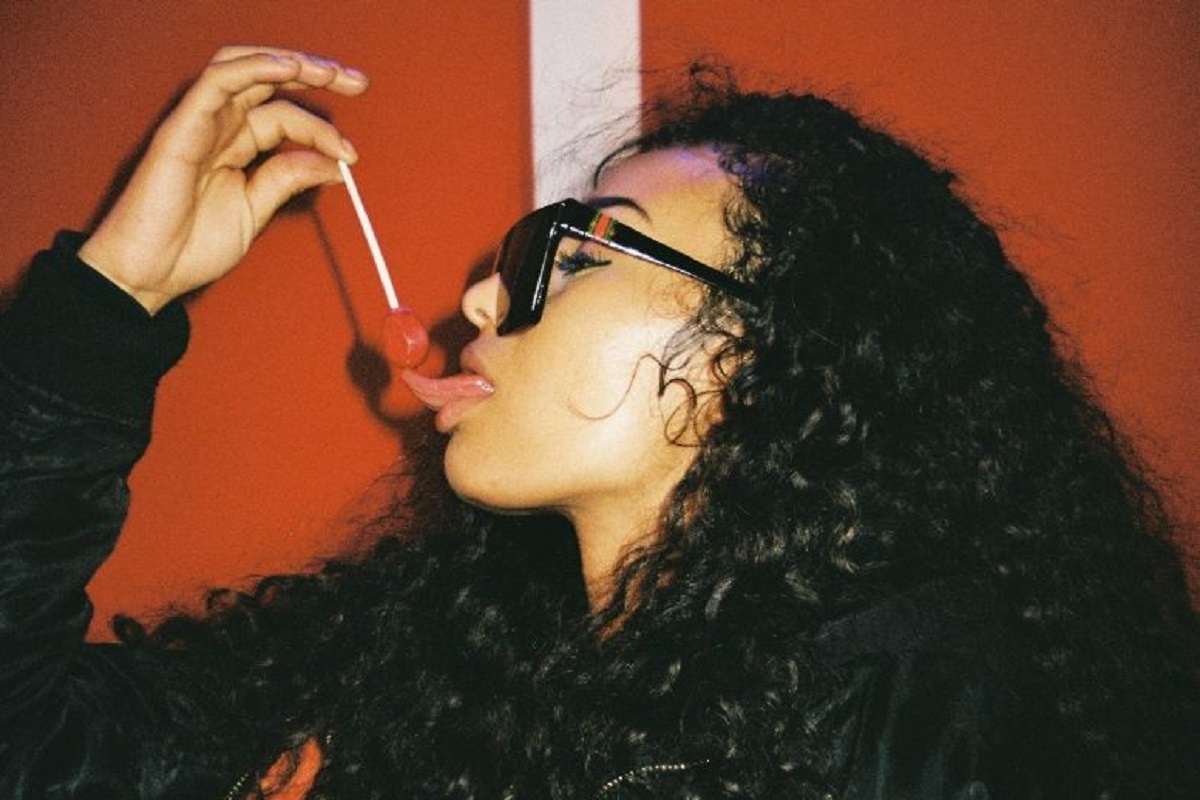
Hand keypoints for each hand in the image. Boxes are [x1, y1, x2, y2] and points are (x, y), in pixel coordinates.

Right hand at [78, 46, 367, 313]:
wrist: (148, 276)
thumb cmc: (189, 247)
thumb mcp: (255, 210)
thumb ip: (288, 179)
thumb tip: (336, 164)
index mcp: (234, 144)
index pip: (284, 116)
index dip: (321, 129)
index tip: (351, 155)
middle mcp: (217, 126)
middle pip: (268, 79)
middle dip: (316, 74)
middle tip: (357, 82)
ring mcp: (199, 123)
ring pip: (245, 69)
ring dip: (290, 63)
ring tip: (329, 72)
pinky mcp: (181, 128)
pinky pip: (218, 83)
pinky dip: (254, 68)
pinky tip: (289, 68)